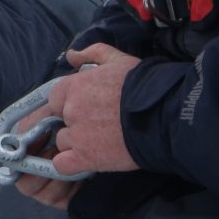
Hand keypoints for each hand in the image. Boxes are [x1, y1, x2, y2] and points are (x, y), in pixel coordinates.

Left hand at [16, 44, 139, 209]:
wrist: (162, 115)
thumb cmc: (142, 85)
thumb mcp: (119, 60)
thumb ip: (92, 53)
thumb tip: (71, 55)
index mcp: (74, 86)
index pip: (56, 99)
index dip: (69, 105)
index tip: (87, 109)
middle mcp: (71, 110)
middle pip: (61, 121)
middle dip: (76, 124)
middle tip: (100, 126)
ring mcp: (76, 136)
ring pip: (64, 143)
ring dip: (77, 144)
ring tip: (102, 142)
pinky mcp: (85, 158)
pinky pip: (63, 165)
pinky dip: (72, 165)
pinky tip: (89, 160)